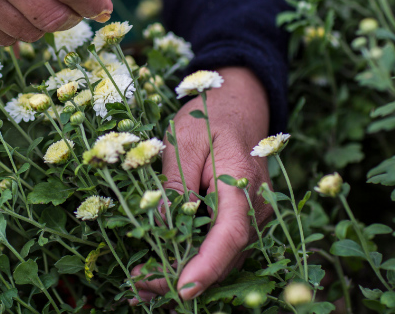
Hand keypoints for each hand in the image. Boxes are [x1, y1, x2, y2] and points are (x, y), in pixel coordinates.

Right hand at [0, 0, 112, 44]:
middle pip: (50, 15)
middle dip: (71, 16)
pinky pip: (3, 39)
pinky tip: (13, 5)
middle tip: (72, 6)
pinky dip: (18, 29)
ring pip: (28, 32)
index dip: (92, 3)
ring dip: (44, 25)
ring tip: (41, 1)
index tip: (100, 7)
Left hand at [132, 67, 272, 302]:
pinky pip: (218, 249)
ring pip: (220, 259)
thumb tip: (162, 224)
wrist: (239, 106)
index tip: (181, 288)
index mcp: (241, 183)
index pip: (230, 234)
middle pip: (223, 257)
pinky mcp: (239, 222)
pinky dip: (192, 263)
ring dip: (183, 275)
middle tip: (139, 288)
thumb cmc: (210, 116)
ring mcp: (251, 218)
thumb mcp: (184, 139)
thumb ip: (176, 181)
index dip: (206, 265)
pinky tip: (161, 272)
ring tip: (141, 287)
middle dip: (182, 278)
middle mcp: (255, 208)